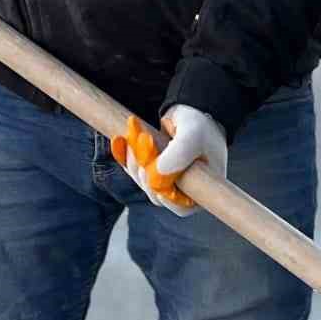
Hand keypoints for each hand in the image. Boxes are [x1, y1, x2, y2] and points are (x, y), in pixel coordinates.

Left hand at [110, 106, 227, 216]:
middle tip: (145, 139)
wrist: (190, 111)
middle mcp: (183, 190)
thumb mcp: (193, 136)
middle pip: (156, 193)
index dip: (165, 195)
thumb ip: (178, 156)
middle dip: (144, 168)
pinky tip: (119, 140)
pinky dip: (123, 154)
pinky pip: (130, 168)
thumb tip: (154, 179)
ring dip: (133, 158)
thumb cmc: (200, 126)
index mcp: (202, 190)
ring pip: (141, 180)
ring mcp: (165, 180)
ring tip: (137, 133)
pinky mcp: (148, 169)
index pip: (181, 208)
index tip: (154, 175)